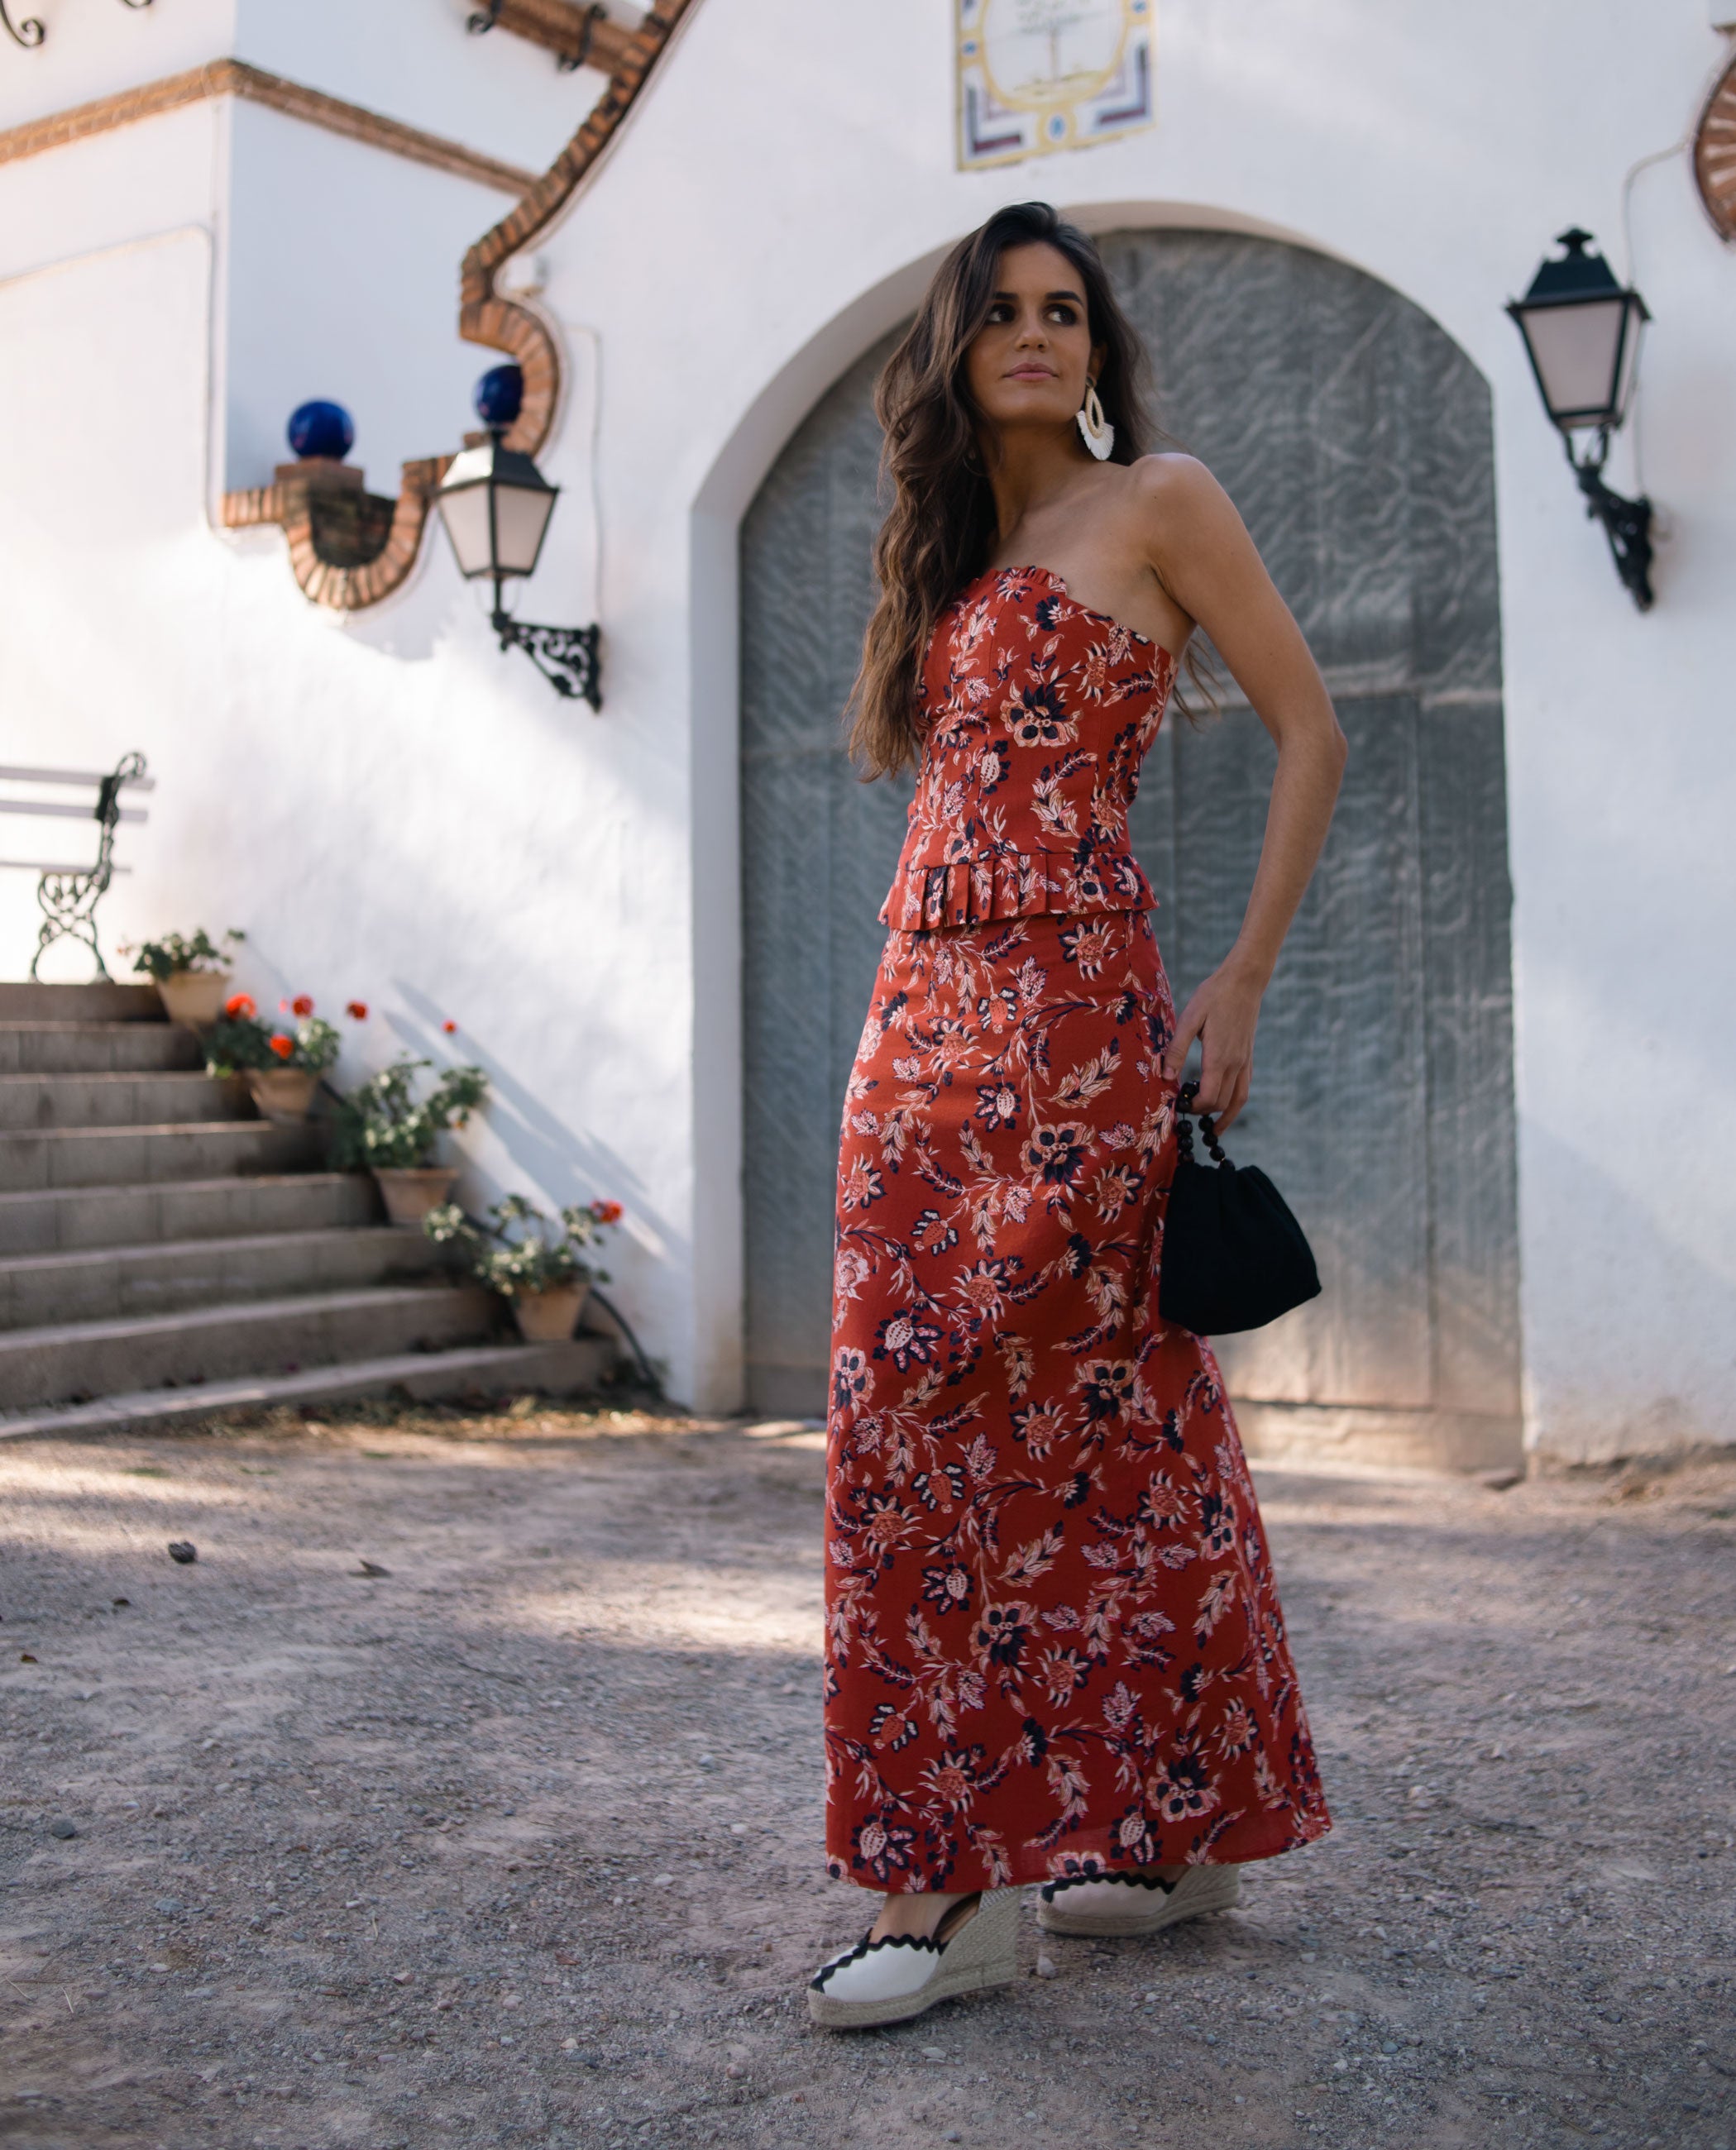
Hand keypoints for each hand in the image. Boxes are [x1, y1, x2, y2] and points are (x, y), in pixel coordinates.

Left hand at [1161, 961, 1263, 1134]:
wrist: (1244, 982)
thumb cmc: (1213, 996)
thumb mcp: (1188, 1019)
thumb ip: (1177, 1050)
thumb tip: (1167, 1078)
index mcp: (1219, 1058)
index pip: (1209, 1098)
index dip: (1193, 1107)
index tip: (1178, 1105)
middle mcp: (1236, 1064)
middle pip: (1222, 1103)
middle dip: (1204, 1112)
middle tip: (1185, 1110)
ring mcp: (1245, 1062)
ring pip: (1239, 1100)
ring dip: (1225, 1116)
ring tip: (1214, 1130)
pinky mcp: (1249, 1057)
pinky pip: (1245, 1088)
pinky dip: (1236, 1103)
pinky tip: (1227, 1105)